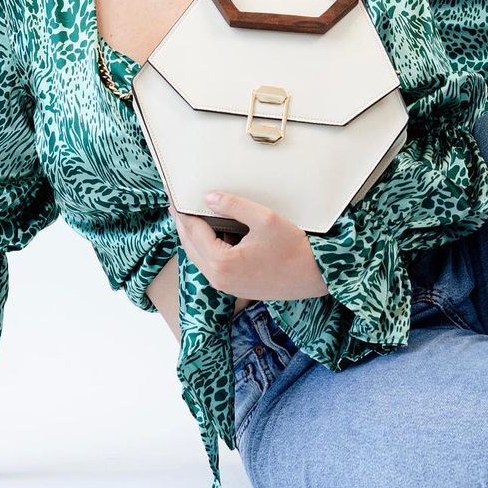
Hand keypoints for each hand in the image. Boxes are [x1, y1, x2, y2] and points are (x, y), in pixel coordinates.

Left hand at [174, 192, 327, 300]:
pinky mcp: (235, 288)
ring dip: (194, 238)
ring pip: (199, 258)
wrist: (314, 275)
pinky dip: (207, 249)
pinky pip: (211, 266)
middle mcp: (219, 279)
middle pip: (190, 247)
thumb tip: (209, 198)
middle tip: (177, 206)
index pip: (193, 232)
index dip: (182, 213)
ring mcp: (226, 286)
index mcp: (222, 262)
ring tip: (194, 217)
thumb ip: (233, 206)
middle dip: (183, 225)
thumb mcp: (264, 218)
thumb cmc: (293, 249)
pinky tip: (214, 235)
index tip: (174, 200)